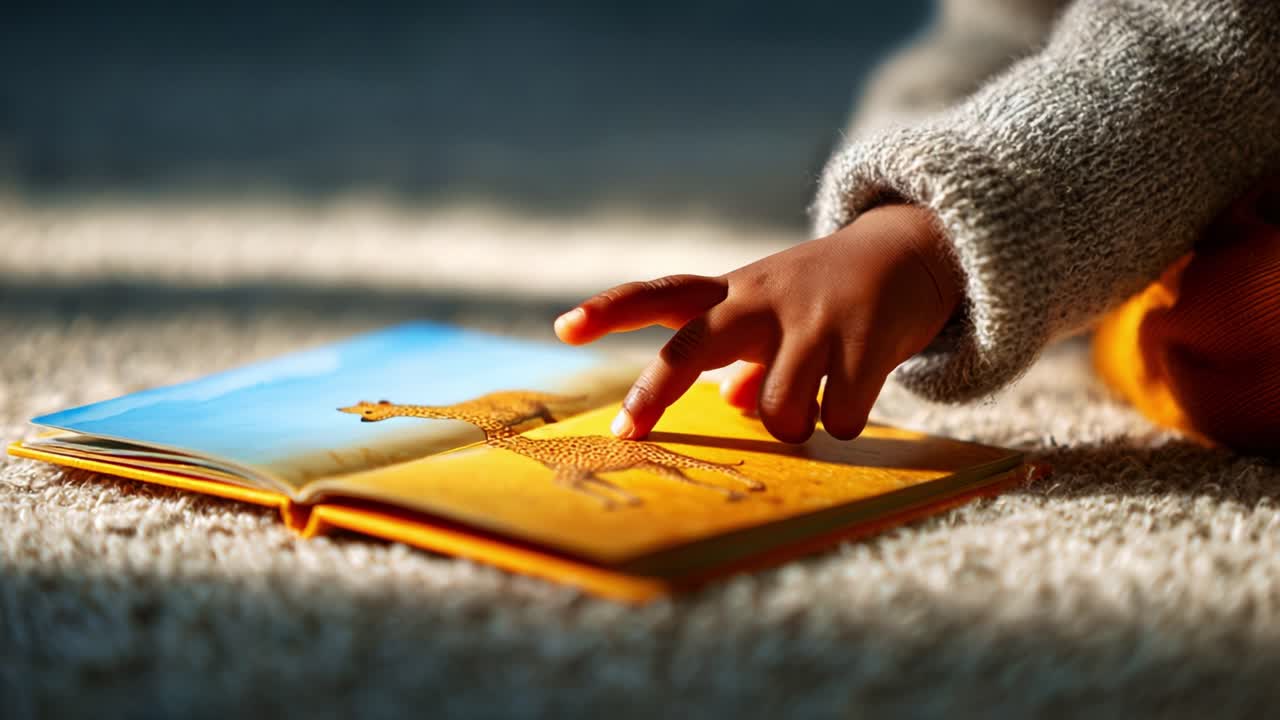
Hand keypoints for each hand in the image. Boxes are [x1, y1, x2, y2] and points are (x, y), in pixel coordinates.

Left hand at [555, 204, 961, 442]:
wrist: (914, 249)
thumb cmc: (828, 293)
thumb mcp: (775, 313)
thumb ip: (744, 356)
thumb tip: (729, 404)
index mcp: (734, 293)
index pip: (661, 295)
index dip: (609, 312)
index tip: (563, 330)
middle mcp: (762, 300)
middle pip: (692, 347)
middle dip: (653, 391)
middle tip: (628, 429)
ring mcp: (813, 318)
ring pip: (776, 410)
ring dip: (793, 426)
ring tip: (815, 407)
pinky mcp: (864, 340)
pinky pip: (836, 418)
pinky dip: (842, 423)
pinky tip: (856, 394)